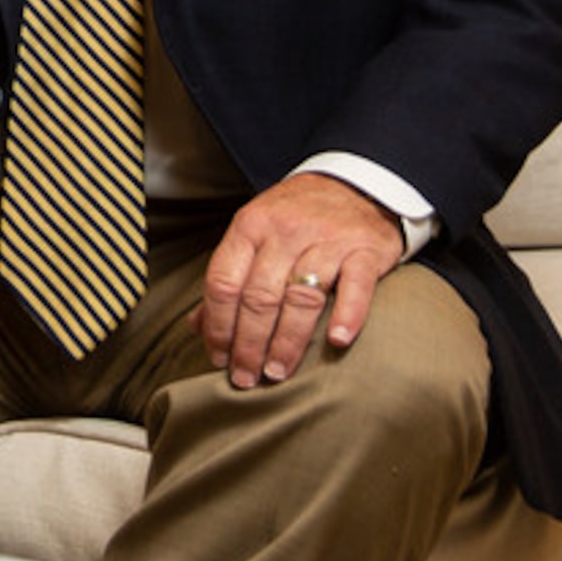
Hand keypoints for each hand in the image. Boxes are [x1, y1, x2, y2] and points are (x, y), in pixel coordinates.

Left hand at [200, 174, 403, 389]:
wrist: (356, 182)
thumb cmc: (297, 217)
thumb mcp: (255, 234)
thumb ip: (229, 278)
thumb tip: (196, 326)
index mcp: (249, 227)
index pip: (223, 281)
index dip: (217, 325)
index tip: (218, 358)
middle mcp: (285, 231)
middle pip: (258, 296)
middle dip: (248, 343)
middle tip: (245, 377)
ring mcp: (327, 240)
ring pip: (300, 296)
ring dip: (287, 341)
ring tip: (277, 371)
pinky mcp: (365, 250)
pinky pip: (355, 286)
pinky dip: (347, 315)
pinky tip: (336, 341)